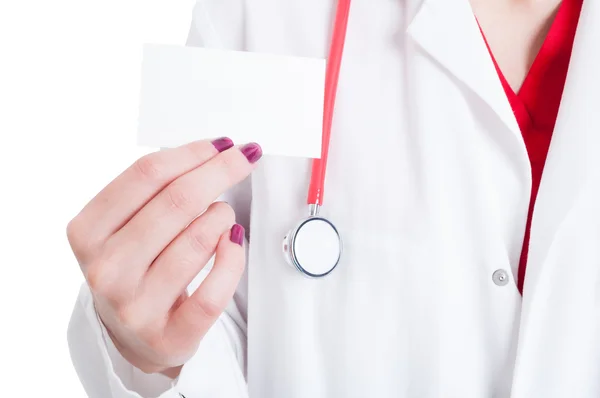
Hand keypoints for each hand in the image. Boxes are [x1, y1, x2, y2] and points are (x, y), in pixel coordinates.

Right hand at [67, 138, 261, 375]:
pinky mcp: (169, 335)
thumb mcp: (126, 226)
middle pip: (177, 201)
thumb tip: (214, 151)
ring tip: (222, 214)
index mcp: (88, 232)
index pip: (146, 175)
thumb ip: (156, 190)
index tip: (221, 144)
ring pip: (198, 241)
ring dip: (222, 216)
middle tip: (242, 160)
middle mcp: (106, 269)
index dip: (192, 153)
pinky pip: (215, 290)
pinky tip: (233, 241)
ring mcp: (135, 306)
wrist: (134, 337)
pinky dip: (233, 258)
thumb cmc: (135, 268)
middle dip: (220, 172)